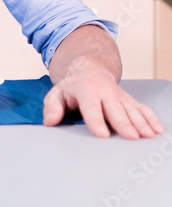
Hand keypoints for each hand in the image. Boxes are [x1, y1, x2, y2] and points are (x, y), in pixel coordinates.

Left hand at [43, 58, 163, 138]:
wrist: (89, 69)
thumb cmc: (72, 86)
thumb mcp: (56, 93)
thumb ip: (52, 107)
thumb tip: (49, 121)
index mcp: (85, 90)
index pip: (91, 107)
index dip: (96, 121)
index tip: (102, 135)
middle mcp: (105, 92)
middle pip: (115, 109)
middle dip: (123, 122)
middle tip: (131, 136)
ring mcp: (119, 96)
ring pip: (131, 109)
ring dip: (141, 122)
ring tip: (147, 135)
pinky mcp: (129, 100)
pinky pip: (142, 108)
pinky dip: (151, 118)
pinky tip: (157, 130)